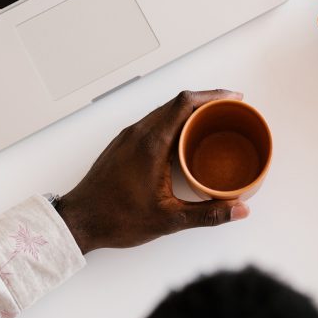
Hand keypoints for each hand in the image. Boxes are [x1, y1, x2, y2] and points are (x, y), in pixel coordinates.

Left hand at [57, 90, 250, 253]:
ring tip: (211, 123)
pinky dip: (173, 122)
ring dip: (188, 111)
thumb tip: (238, 209)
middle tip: (229, 111)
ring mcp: (128, 137)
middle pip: (177, 102)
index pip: (185, 103)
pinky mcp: (122, 145)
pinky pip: (153, 122)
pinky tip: (183, 139)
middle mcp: (138, 133)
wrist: (78, 221)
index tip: (233, 98)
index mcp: (151, 143)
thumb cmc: (115, 218)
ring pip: (164, 111)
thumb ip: (207, 214)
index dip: (213, 96)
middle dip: (206, 101)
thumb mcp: (169, 220)